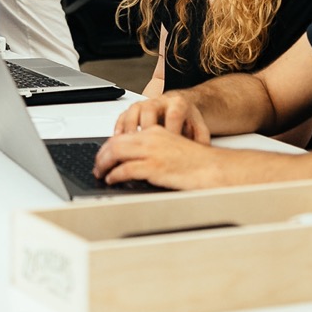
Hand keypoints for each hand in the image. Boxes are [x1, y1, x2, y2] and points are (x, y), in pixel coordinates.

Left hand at [92, 129, 214, 188]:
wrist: (214, 168)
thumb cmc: (198, 162)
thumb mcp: (172, 148)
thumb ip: (154, 150)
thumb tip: (134, 161)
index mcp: (156, 132)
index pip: (124, 135)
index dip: (109, 146)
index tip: (104, 155)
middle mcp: (151, 138)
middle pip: (116, 142)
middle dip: (102, 155)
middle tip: (97, 166)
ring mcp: (152, 152)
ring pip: (116, 153)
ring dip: (104, 164)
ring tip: (100, 173)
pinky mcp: (155, 167)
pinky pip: (126, 169)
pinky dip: (115, 175)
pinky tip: (112, 180)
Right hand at [112, 92, 211, 142]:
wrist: (181, 107)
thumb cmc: (188, 122)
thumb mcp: (199, 130)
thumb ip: (201, 141)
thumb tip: (201, 155)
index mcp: (178, 104)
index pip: (174, 114)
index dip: (170, 131)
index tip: (168, 148)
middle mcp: (161, 101)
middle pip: (150, 109)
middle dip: (146, 128)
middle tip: (143, 146)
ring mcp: (146, 103)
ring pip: (134, 110)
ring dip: (130, 127)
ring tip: (128, 144)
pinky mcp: (134, 109)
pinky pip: (123, 114)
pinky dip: (119, 126)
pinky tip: (117, 138)